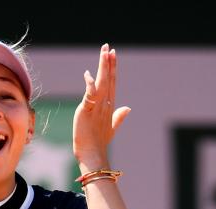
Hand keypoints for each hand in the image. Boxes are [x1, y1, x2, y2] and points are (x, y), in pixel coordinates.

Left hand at [73, 44, 130, 167]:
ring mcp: (98, 107)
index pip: (112, 83)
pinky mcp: (87, 111)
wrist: (93, 154)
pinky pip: (90, 95)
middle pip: (109, 80)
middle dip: (109, 63)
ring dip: (103, 68)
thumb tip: (128, 108)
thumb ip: (119, 117)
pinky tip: (88, 74)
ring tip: (104, 53)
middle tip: (109, 47)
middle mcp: (106, 104)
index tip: (112, 55)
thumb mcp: (111, 127)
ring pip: (102, 83)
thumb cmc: (99, 143)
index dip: (112, 69)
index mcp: (110, 106)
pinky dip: (90, 85)